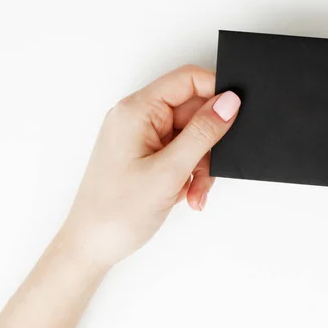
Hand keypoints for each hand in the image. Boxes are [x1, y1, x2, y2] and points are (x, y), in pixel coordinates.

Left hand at [56, 65, 240, 270]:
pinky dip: (190, 174)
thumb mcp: (169, 171)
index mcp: (137, 110)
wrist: (91, 247)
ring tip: (195, 192)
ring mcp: (143, 138)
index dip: (216, 91)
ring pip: (192, 137)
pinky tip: (188, 196)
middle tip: (207, 171)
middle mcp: (139, 119)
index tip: (236, 115)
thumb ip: (202, 134)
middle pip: (193, 113)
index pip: (186, 80)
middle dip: (207, 145)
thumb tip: (229, 103)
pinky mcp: (148, 157)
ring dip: (200, 166)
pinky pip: (182, 155)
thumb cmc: (116, 212)